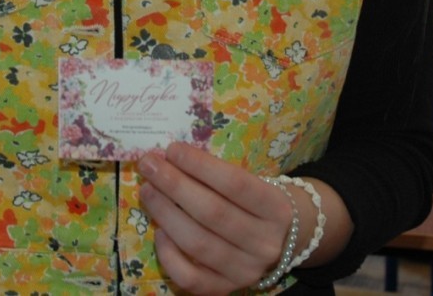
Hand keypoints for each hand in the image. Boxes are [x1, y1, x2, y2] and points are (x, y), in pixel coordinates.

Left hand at [137, 143, 296, 294]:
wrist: (285, 240)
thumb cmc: (257, 202)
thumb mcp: (252, 183)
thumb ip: (216, 174)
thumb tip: (169, 160)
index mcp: (276, 208)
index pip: (235, 184)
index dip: (200, 165)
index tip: (172, 150)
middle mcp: (265, 242)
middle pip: (213, 213)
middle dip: (175, 186)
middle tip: (149, 166)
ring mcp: (247, 270)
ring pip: (198, 244)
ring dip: (166, 214)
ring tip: (147, 191)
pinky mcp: (227, 289)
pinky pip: (191, 278)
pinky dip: (169, 256)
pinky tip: (159, 232)